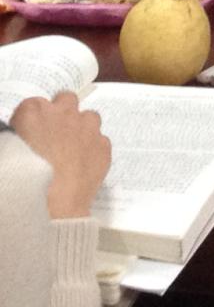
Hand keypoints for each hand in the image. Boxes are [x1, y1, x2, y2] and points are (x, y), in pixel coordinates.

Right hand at [10, 91, 110, 219]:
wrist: (47, 211)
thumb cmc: (17, 184)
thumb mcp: (4, 158)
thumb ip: (12, 142)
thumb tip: (22, 141)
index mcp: (33, 113)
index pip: (30, 106)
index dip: (29, 122)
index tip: (27, 135)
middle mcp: (64, 113)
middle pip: (65, 100)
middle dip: (60, 113)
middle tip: (52, 136)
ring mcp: (88, 128)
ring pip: (88, 117)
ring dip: (80, 128)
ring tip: (69, 152)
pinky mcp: (104, 147)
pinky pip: (99, 141)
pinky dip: (92, 150)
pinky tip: (81, 167)